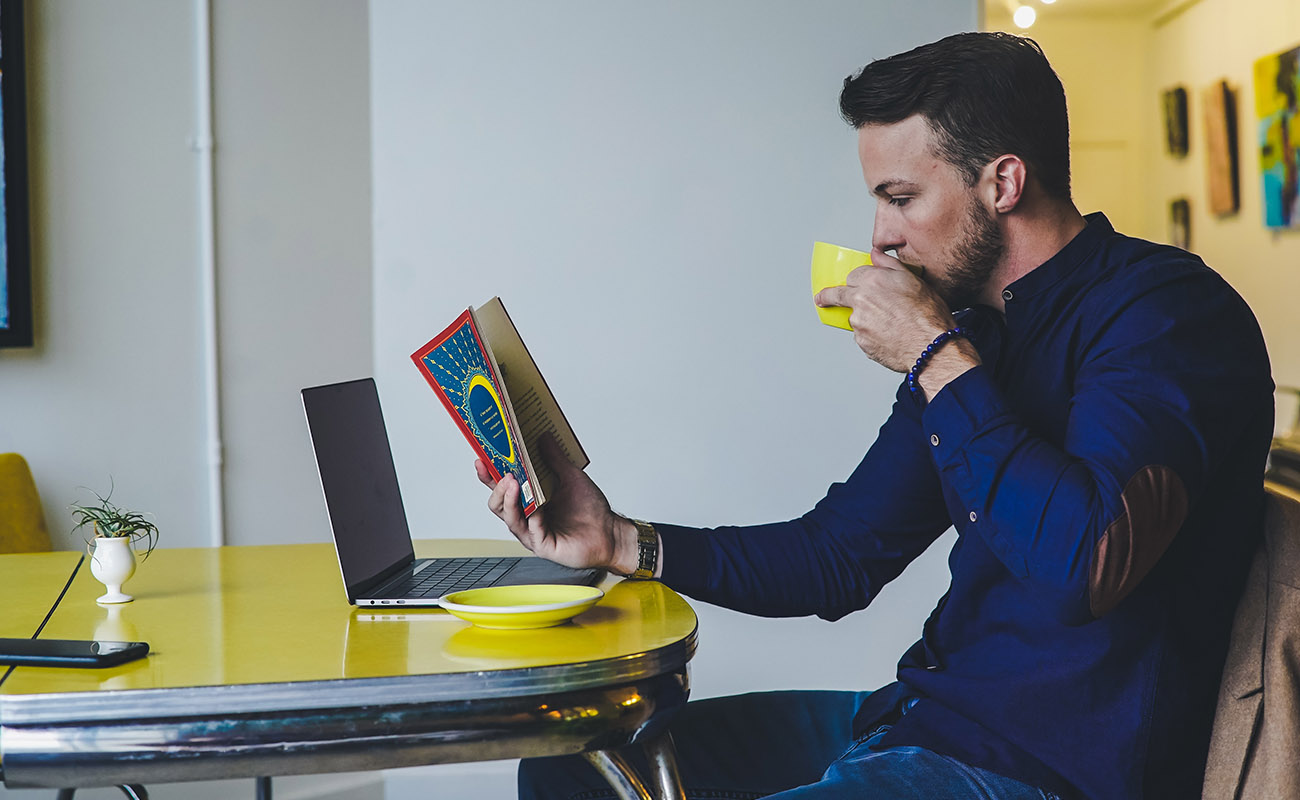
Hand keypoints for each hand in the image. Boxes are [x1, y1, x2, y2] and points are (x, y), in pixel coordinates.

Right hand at [475, 435, 633, 572]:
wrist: (610, 532)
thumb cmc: (590, 510)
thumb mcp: (571, 477)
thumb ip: (555, 459)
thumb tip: (543, 437)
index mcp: (529, 500)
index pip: (502, 488)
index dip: (488, 475)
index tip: (481, 459)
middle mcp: (526, 517)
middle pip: (499, 504)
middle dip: (497, 488)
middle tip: (505, 473)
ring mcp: (532, 532)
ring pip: (509, 518)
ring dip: (509, 500)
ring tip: (513, 484)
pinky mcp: (543, 545)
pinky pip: (530, 531)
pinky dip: (531, 517)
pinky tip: (535, 507)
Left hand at [815, 248, 956, 370]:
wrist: (931, 346)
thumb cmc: (928, 315)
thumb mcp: (914, 280)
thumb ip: (889, 265)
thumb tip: (876, 254)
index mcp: (873, 280)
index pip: (853, 275)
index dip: (857, 280)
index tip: (853, 284)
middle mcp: (860, 300)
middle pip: (837, 295)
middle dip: (827, 296)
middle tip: (821, 299)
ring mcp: (859, 323)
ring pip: (855, 318)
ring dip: (865, 319)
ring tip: (891, 324)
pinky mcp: (861, 343)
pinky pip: (863, 337)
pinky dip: (872, 336)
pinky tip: (891, 336)